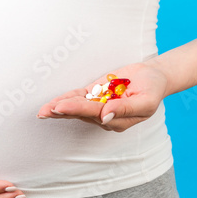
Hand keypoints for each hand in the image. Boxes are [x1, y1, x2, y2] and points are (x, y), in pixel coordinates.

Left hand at [37, 62, 167, 131]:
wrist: (153, 77)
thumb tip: (105, 117)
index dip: (76, 110)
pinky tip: (52, 103)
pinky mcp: (95, 94)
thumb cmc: (152, 90)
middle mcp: (104, 116)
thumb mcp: (145, 101)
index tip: (61, 107)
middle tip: (45, 111)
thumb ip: (125, 109)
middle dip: (61, 112)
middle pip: (80, 113)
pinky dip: (65, 98)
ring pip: (75, 106)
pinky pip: (78, 96)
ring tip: (43, 110)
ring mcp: (98, 105)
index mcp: (116, 121)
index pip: (93, 114)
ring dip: (59, 107)